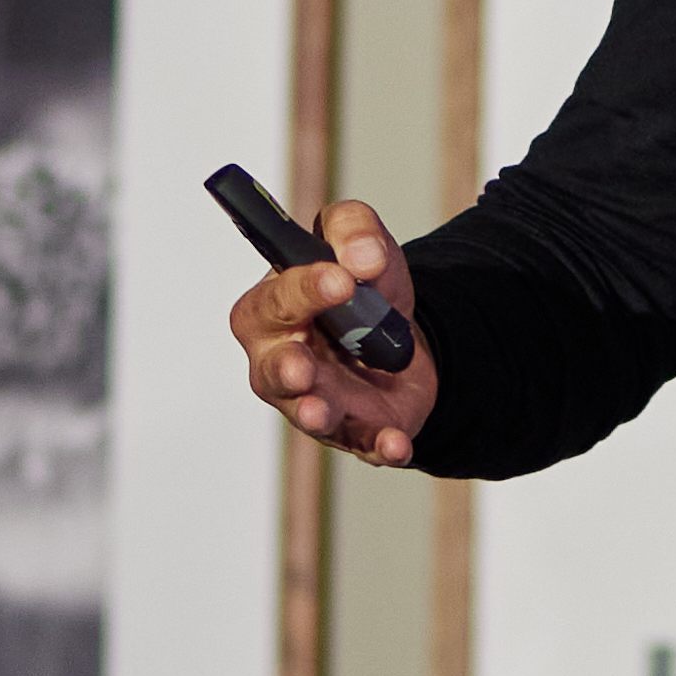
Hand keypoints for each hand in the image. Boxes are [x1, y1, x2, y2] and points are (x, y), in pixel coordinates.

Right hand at [229, 195, 439, 468]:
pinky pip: (363, 442)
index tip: (339, 281)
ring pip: (306, 411)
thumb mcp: (362, 243)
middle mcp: (280, 361)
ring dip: (313, 412)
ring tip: (320, 411)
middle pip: (273, 367)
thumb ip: (352, 229)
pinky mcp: (352, 430)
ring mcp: (312, 401)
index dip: (304, 290)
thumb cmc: (360, 287)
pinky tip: (395, 445)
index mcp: (271, 308)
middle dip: (285, 368)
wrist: (404, 332)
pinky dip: (379, 446)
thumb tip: (363, 257)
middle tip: (301, 366)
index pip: (275, 300)